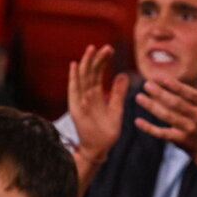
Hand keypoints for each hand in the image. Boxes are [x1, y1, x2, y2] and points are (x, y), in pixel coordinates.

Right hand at [68, 44, 128, 163]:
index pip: (98, 72)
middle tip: (106, 47)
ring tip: (91, 49)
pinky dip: (73, 78)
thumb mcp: (116, 109)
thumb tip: (123, 75)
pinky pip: (73, 90)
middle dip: (96, 59)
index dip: (103, 60)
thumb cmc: (107, 131)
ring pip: (82, 78)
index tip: (110, 49)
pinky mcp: (75, 108)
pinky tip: (75, 66)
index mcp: (96, 94)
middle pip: (90, 72)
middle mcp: (86, 95)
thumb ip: (119, 93)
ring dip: (86, 63)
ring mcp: (80, 101)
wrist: (100, 149)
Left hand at [134, 53, 196, 156]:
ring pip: (168, 117)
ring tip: (138, 97)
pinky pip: (162, 134)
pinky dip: (149, 128)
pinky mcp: (179, 140)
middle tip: (146, 84)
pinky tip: (137, 121)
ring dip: (152, 107)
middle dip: (160, 94)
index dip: (172, 85)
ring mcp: (188, 129)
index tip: (157, 76)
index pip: (187, 93)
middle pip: (176, 104)